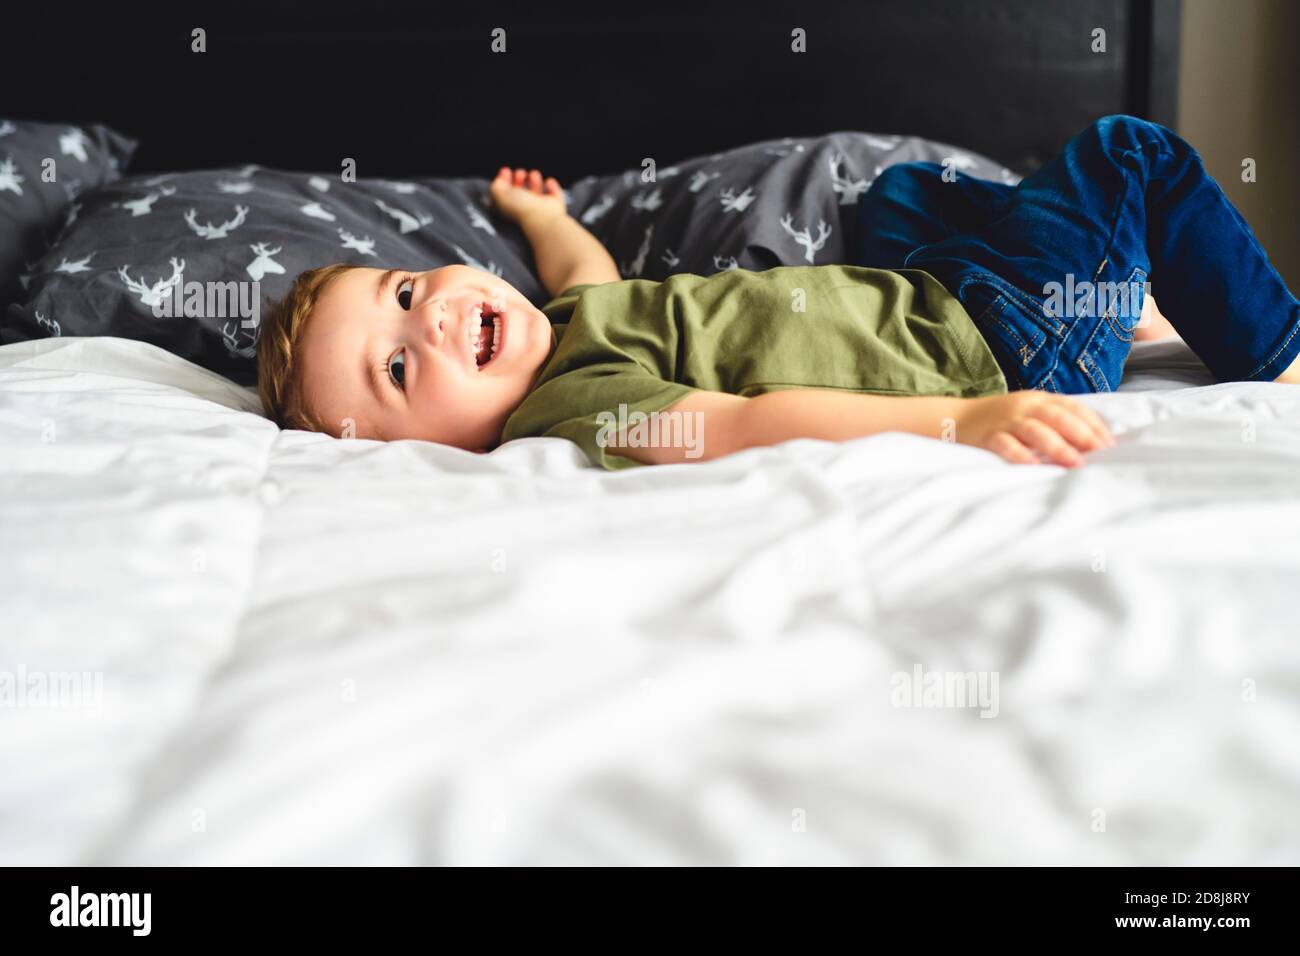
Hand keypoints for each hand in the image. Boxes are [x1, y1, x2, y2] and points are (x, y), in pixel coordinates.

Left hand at [490, 167, 565, 225]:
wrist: (542, 217)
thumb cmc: (522, 209)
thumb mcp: (499, 195)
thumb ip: (496, 187)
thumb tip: (499, 181)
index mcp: (510, 209)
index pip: (505, 195)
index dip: (504, 181)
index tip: (505, 171)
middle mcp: (525, 210)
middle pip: (521, 193)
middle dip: (519, 179)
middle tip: (519, 173)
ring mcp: (540, 209)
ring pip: (536, 193)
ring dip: (534, 181)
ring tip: (533, 175)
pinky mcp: (554, 206)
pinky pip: (554, 194)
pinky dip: (552, 186)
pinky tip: (548, 182)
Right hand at [956, 390, 1115, 465]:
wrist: (956, 419)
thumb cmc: (1002, 421)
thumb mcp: (1031, 413)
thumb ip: (1056, 422)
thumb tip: (1092, 444)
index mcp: (1040, 399)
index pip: (1073, 408)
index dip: (1093, 425)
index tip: (1110, 444)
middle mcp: (1025, 406)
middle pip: (1058, 417)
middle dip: (1081, 435)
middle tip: (1099, 453)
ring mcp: (1006, 420)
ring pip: (1035, 430)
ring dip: (1058, 446)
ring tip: (1075, 463)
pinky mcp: (988, 436)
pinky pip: (1006, 445)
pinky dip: (1020, 455)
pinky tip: (1034, 466)